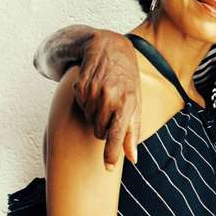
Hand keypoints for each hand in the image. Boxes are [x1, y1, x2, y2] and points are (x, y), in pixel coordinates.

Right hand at [72, 29, 140, 168]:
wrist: (108, 48)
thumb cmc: (126, 79)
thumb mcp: (136, 102)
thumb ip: (133, 131)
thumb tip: (133, 158)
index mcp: (127, 102)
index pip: (117, 133)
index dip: (112, 153)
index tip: (108, 167)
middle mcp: (110, 97)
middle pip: (100, 132)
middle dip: (105, 128)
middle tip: (111, 112)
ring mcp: (93, 92)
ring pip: (90, 121)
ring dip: (95, 115)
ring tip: (104, 98)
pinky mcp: (80, 87)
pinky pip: (81, 108)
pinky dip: (86, 104)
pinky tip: (94, 90)